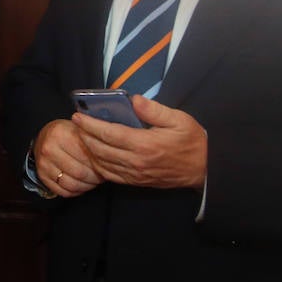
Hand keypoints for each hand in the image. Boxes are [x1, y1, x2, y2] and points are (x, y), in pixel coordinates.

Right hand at [32, 118, 103, 197]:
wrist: (45, 138)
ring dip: (86, 186)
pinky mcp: (41, 176)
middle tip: (101, 176)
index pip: (86, 156)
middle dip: (94, 177)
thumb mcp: (80, 130)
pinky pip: (63, 191)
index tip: (106, 165)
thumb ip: (92, 140)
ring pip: (71, 184)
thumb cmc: (68, 134)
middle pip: (79, 173)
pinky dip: (76, 191)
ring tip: (93, 181)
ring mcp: (43, 164)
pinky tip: (82, 185)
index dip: (99, 164)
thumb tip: (110, 156)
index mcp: (60, 134)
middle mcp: (49, 149)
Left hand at [74, 94, 206, 189]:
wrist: (204, 170)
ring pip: (102, 164)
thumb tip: (134, 100)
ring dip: (89, 151)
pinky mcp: (137, 182)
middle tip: (76, 123)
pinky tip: (95, 155)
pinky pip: (111, 176)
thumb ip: (155, 110)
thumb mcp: (179, 119)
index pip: (109, 133)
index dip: (90, 125)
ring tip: (83, 137)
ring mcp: (135, 174)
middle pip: (100, 149)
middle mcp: (136, 162)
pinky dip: (98, 166)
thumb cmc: (193, 142)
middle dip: (84, 136)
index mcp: (145, 144)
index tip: (78, 116)